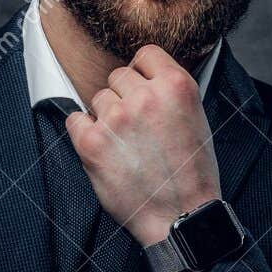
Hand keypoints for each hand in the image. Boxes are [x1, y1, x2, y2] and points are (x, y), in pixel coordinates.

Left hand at [66, 45, 220, 246]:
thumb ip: (170, 93)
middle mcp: (145, 96)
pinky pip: (74, 119)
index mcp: (176, 86)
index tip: (142, 88)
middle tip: (136, 127)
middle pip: (118, 76)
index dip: (142, 73)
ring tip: (125, 145)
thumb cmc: (192, 174)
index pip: (145, 54)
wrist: (181, 217)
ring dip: (106, 117)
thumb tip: (144, 77)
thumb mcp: (196, 119)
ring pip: (97, 99)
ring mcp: (116, 118)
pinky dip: (84, 133)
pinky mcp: (92, 142)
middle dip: (124, 97)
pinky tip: (104, 150)